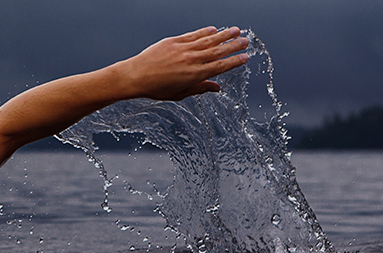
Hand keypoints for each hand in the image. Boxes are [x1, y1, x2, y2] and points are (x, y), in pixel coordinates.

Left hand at [104, 26, 252, 100]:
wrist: (135, 76)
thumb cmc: (156, 88)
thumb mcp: (180, 93)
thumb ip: (200, 88)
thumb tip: (217, 88)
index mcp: (195, 75)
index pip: (220, 67)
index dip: (234, 62)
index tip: (245, 57)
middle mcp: (191, 60)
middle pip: (218, 51)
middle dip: (234, 45)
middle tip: (246, 41)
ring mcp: (183, 49)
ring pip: (208, 40)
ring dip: (224, 35)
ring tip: (236, 30)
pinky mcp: (174, 41)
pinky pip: (193, 35)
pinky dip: (204, 31)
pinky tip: (213, 29)